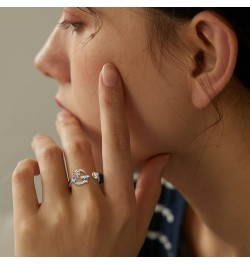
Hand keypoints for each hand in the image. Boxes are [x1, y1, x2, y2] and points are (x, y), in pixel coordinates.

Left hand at [12, 63, 168, 255]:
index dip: (114, 106)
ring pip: (48, 157)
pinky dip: (25, 167)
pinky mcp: (30, 227)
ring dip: (42, 143)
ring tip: (42, 143)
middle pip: (77, 144)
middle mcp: (93, 206)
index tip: (108, 75)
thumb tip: (162, 156)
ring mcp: (61, 217)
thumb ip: (149, 189)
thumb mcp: (135, 227)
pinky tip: (30, 170)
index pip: (120, 144)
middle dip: (67, 123)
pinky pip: (23, 178)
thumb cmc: (106, 256)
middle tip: (62, 116)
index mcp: (121, 204)